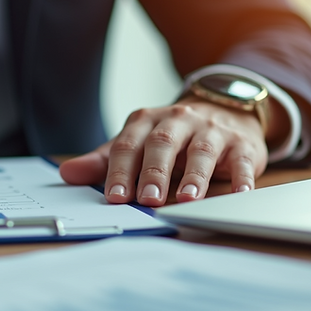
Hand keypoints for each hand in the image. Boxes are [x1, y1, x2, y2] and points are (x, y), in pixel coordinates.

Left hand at [60, 98, 272, 205]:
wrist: (225, 111)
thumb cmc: (173, 138)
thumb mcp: (137, 144)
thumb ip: (104, 161)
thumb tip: (67, 173)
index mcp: (147, 121)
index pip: (129, 145)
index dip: (120, 171)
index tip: (114, 196)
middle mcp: (179, 121)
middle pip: (163, 145)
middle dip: (154, 173)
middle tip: (147, 199)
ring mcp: (212, 131)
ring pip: (202, 151)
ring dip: (195, 176)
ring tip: (188, 199)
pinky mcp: (242, 145)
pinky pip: (243, 161)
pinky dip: (243, 177)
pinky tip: (240, 193)